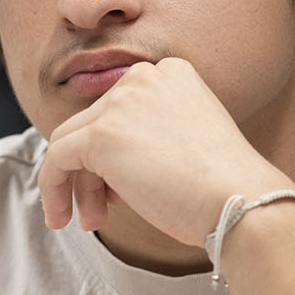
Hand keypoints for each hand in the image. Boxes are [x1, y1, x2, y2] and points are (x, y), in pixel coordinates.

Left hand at [37, 58, 293, 246]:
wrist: (240, 201)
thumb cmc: (225, 187)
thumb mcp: (188, 143)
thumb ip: (149, 137)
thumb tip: (108, 162)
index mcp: (171, 73)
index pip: (119, 110)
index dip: (114, 154)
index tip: (119, 189)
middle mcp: (144, 77)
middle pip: (94, 125)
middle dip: (93, 173)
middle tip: (100, 211)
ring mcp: (120, 103)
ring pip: (72, 142)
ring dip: (76, 185)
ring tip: (90, 221)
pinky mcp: (101, 135)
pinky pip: (58, 159)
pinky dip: (54, 188)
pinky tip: (61, 216)